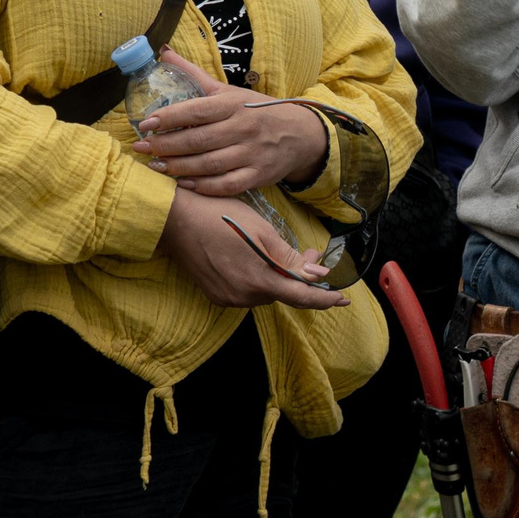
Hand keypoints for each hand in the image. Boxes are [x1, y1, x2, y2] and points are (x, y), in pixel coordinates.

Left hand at [131, 51, 329, 196]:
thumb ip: (194, 74)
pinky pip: (226, 185)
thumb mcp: (229, 91)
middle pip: (198, 140)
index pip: (196, 110)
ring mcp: (251, 153)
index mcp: (234, 104)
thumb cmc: (258, 111)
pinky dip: (202, 186)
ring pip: (208, 164)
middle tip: (141, 147)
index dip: (168, 117)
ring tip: (155, 165)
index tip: (145, 124)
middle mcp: (243, 128)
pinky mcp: (257, 175)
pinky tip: (183, 183)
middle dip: (165, 145)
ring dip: (178, 167)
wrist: (302, 134)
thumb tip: (163, 52)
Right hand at [156, 189, 346, 309]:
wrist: (174, 219)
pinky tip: (255, 258)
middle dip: (300, 276)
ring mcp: (226, 297)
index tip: (343, 298)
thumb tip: (316, 275)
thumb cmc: (221, 217)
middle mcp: (242, 296)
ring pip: (265, 291)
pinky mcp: (215, 294)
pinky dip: (258, 278)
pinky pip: (247, 291)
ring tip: (280, 250)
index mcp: (258, 281)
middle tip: (310, 252)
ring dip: (278, 276)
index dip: (324, 299)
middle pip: (282, 292)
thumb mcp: (262, 231)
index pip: (300, 297)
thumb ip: (290, 258)